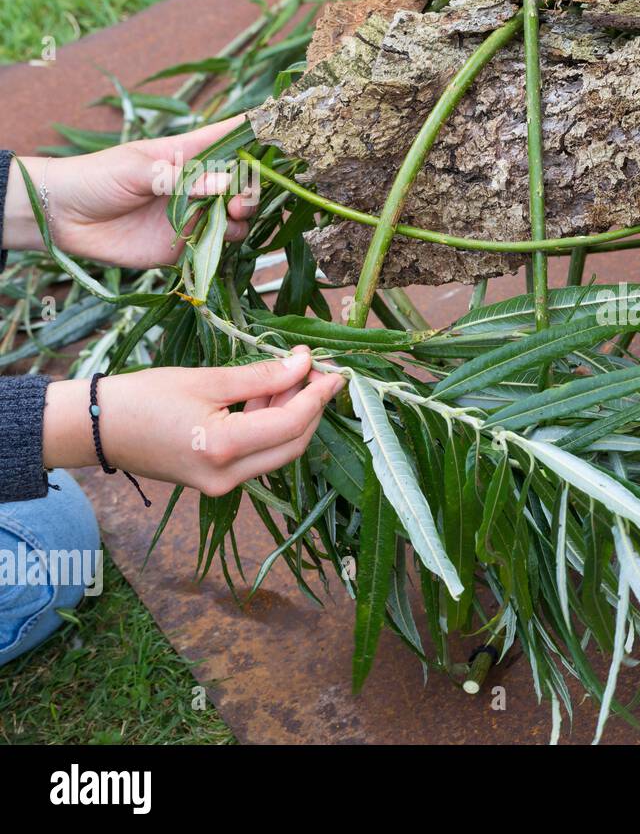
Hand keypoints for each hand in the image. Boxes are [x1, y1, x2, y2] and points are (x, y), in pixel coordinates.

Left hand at [6, 116, 255, 267]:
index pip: (231, 136)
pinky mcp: (187, 243)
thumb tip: (229, 184)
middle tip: (243, 199)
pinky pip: (220, 244)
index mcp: (188, 152)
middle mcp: (199, 183)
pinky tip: (223, 239)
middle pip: (245, 181)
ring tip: (233, 217)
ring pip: (239, 215)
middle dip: (255, 187)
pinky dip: (230, 242)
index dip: (259, 131)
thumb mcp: (138, 170)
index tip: (285, 128)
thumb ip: (184, 179)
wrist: (62, 217)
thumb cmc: (96, 177)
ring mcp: (195, 213)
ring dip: (244, 216)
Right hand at [43, 346, 344, 496]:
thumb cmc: (143, 398)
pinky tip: (266, 395)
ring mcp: (222, 484)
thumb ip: (261, 376)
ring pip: (277, 450)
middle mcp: (228, 476)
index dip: (318, 396)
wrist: (96, 429)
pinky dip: (268, 426)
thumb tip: (304, 363)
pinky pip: (257, 454)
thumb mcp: (207, 380)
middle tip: (315, 370)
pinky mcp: (216, 481)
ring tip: (291, 374)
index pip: (292, 424)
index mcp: (225, 449)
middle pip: (293, 443)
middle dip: (310, 406)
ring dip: (290, 414)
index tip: (333, 370)